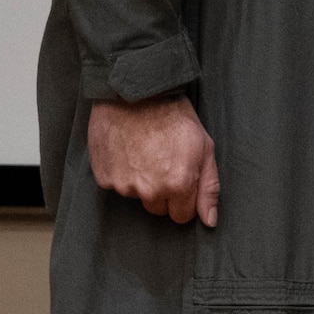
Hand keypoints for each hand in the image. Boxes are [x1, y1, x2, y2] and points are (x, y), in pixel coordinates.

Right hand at [88, 94, 219, 225]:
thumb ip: (209, 187)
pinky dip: (121, 172)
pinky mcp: (104, 178)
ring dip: (141, 180)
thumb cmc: (173, 115)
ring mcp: (124, 185)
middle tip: (163, 161)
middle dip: (163, 191)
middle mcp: (150, 190)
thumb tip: (209, 220)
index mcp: (178, 184)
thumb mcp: (204, 146)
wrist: (136, 93)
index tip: (182, 179)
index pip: (181, 216)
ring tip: (145, 150)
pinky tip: (127, 150)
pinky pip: (116, 185)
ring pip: (137, 196)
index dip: (184, 199)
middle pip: (158, 208)